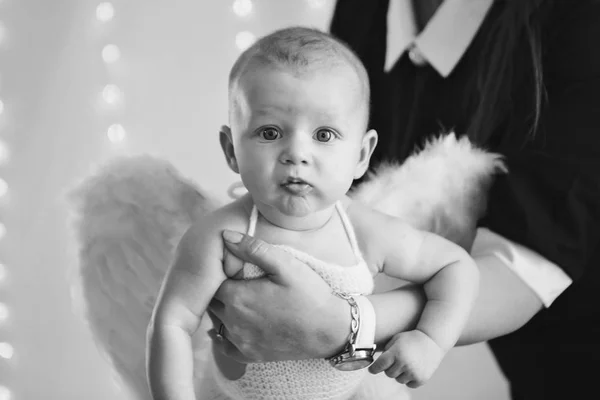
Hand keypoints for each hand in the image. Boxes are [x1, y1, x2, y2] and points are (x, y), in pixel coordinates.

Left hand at [208, 230, 349, 362]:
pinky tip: (229, 327)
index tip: (232, 269)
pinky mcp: (250, 355)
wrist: (330, 330)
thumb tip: (226, 236)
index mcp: (237, 297)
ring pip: (217, 323)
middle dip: (218, 291)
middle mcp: (233, 321)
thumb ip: (253, 248)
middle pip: (212, 302)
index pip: (213, 282)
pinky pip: (225, 347)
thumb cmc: (309, 294)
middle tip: (234, 282)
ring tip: (238, 300)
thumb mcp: (285, 264)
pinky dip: (222, 337)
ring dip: (222, 311)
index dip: (220, 273)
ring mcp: (241, 341)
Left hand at [368, 330, 443, 387]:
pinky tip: (414, 368)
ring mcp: (413, 373)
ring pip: (398, 380)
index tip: (371, 370)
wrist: (432, 340)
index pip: (379, 366)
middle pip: (388, 374)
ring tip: (407, 362)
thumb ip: (385, 350)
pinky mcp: (421, 379)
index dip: (374, 369)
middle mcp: (404, 364)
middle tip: (397, 360)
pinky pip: (409, 384)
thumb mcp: (396, 339)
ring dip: (400, 373)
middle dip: (390, 367)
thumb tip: (376, 363)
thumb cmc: (411, 339)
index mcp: (396, 353)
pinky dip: (409, 378)